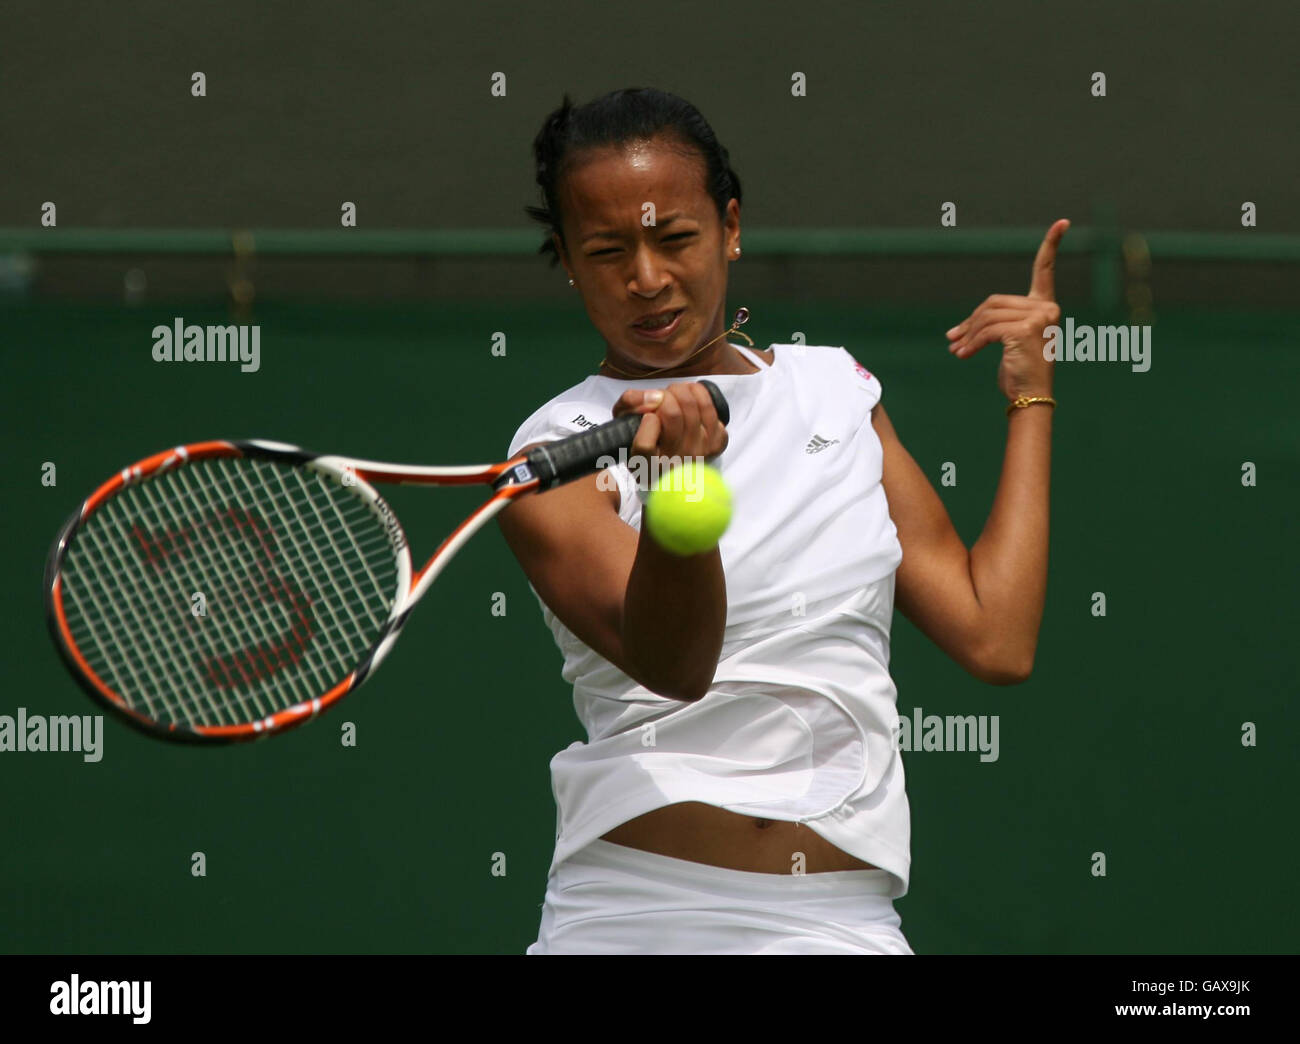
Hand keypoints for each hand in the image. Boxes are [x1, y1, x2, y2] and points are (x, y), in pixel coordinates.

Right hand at [612, 382, 728, 469]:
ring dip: (681, 390)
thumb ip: (630, 403)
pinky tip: (692, 402)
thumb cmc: (647, 438)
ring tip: (675, 395)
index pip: (645, 444)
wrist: (676, 465)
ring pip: (692, 405)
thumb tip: (656, 396)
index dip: (646, 420)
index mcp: (649, 466)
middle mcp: (676, 465)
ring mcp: (699, 455)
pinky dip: (699, 396)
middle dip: (664, 395)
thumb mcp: (624, 422)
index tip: (648, 417)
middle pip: (672, 413)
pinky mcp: (717, 445)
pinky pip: (710, 408)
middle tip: (661, 398)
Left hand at [945, 218, 1068, 401]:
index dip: (1051, 246)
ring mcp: (1038, 317)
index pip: (1045, 271)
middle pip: (995, 302)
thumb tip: (957, 329)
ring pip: (988, 316)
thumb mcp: (1007, 342)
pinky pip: (988, 330)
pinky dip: (971, 343)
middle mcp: (1046, 308)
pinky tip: (962, 355)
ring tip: (956, 350)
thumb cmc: (1019, 372)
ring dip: (967, 335)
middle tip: (952, 339)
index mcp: (1044, 306)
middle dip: (970, 321)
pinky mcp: (1025, 329)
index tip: (1062, 223)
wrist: (1030, 397)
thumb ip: (993, 325)